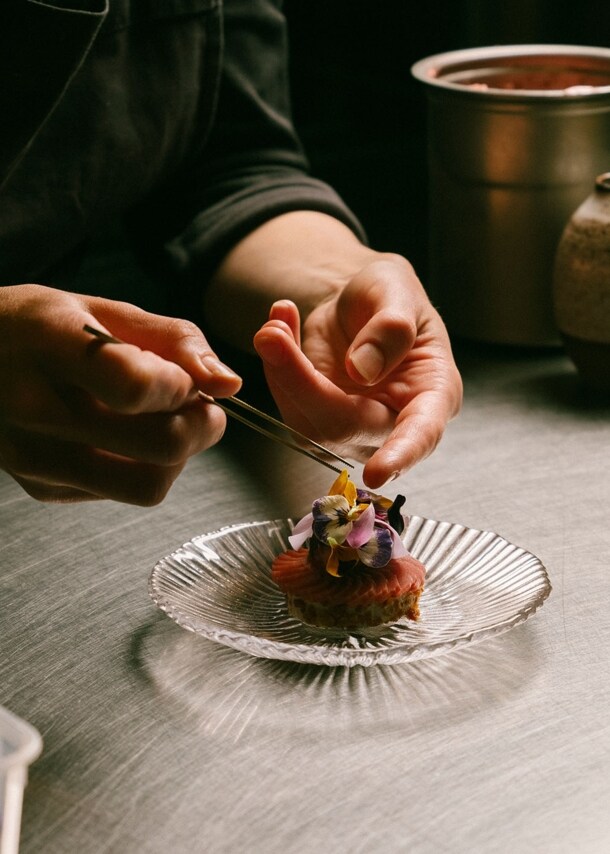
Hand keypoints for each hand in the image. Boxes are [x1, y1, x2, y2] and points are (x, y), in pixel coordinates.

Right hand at [0, 285, 240, 503]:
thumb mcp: (103, 310)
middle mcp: (32, 407)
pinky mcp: (40, 488)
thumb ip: (175, 340)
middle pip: (159, 446)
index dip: (181, 387)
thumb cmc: (42, 328)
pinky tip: (125, 437)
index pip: (135, 387)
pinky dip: (144, 468)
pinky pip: (122, 494)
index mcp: (47, 344)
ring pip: (147, 485)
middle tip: (198, 404)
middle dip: (201, 426)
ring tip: (166, 422)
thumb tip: (229, 384)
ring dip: (179, 456)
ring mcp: (33, 456)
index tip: (185, 377)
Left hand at [253, 254, 461, 488]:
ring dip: (281, 371)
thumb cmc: (391, 297)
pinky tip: (280, 328)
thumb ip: (389, 328)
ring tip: (277, 322)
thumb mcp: (396, 290)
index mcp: (433, 394)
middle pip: (344, 426)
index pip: (421, 433)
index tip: (377, 474)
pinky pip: (288, 405)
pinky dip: (275, 366)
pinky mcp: (318, 420)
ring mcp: (353, 428)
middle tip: (272, 334)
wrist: (361, 301)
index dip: (401, 455)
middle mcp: (393, 421)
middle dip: (300, 382)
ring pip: (306, 423)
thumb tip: (362, 371)